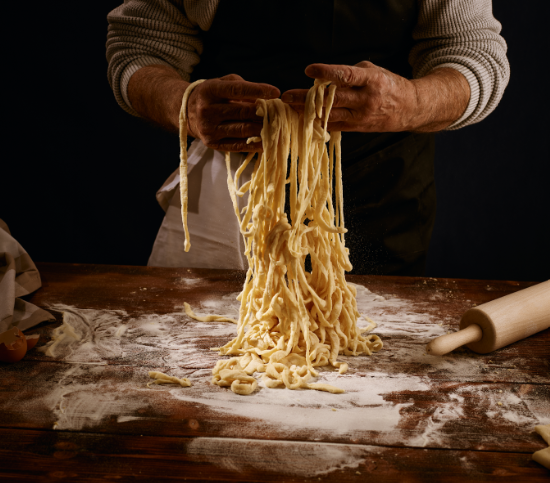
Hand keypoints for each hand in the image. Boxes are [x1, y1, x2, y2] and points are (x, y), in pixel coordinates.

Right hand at [187, 74, 279, 150]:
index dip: (258, 90)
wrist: (186, 113)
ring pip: (242, 130)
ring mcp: (209, 129)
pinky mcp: (212, 143)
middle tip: (280, 113)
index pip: (237, 90)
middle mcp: (207, 110)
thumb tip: (264, 99)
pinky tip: (266, 142)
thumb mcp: (222, 83)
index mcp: (210, 91)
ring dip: (262, 129)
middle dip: (264, 112)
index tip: (276, 92)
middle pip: (243, 112)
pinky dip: (254, 144)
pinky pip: (237, 145)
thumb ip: (242, 87)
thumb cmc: (211, 95)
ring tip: (277, 127)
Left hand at [281, 61, 468, 132]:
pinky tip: (304, 119)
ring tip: (290, 108)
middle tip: (287, 96)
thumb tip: (326, 78)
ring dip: (308, 112)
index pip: (346, 75)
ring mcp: (362, 116)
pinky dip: (318, 123)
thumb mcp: (374, 71)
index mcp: (371, 80)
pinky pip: (335, 126)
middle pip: (333, 98)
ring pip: (331, 115)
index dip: (327, 72)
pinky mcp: (358, 128)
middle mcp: (366, 100)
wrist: (410, 109)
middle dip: (307, 97)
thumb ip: (351, 74)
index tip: (309, 70)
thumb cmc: (389, 85)